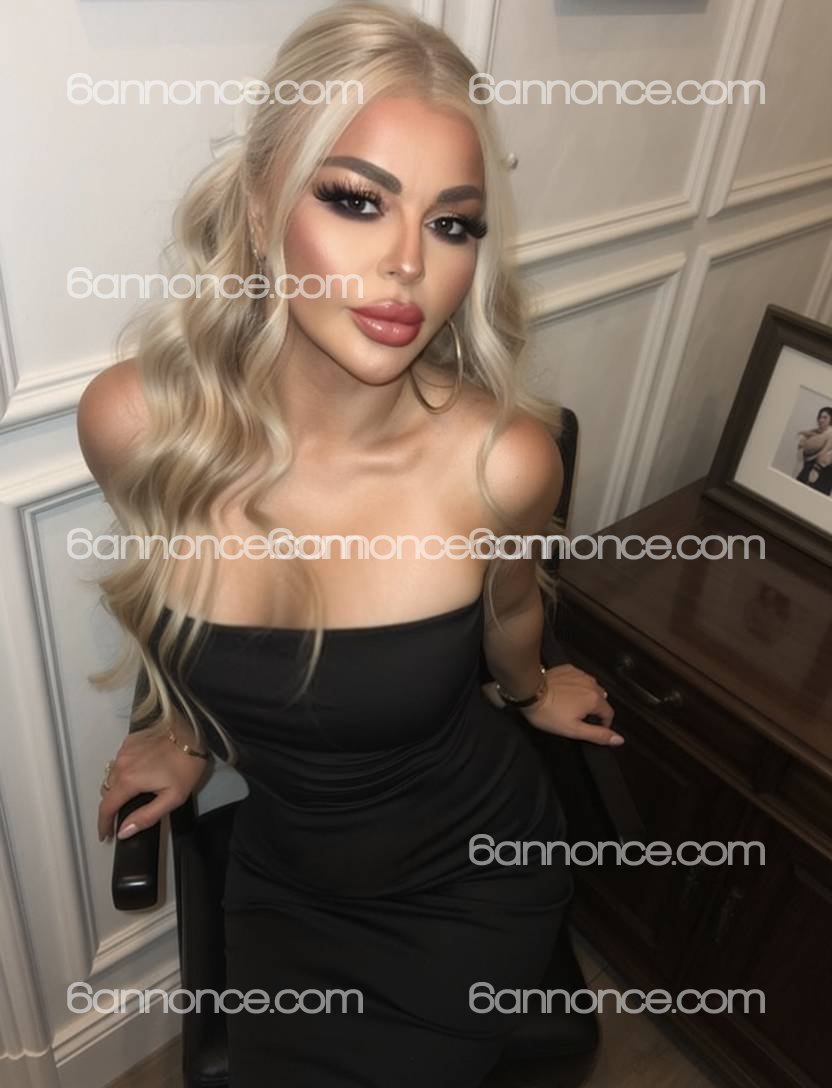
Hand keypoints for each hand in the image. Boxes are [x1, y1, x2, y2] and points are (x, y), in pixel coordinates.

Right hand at [97, 728, 209, 842]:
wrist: (193, 734)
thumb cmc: (186, 765)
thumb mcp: (172, 798)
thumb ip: (146, 816)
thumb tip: (124, 830)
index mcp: (129, 780)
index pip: (106, 807)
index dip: (103, 824)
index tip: (105, 834)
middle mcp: (121, 764)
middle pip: (107, 791)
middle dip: (111, 806)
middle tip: (121, 815)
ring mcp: (124, 750)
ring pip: (112, 775)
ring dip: (117, 787)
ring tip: (132, 795)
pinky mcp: (130, 741)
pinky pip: (119, 761)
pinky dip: (124, 770)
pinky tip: (139, 772)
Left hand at [483, 664, 622, 745]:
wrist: (529, 692)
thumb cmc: (550, 714)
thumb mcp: (574, 730)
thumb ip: (598, 735)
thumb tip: (619, 739)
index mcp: (595, 699)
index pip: (609, 714)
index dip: (603, 724)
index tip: (591, 728)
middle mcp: (591, 683)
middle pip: (600, 699)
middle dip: (594, 709)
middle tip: (577, 718)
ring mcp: (580, 674)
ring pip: (591, 687)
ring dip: (586, 696)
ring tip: (571, 705)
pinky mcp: (568, 668)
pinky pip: (579, 678)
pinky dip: (576, 685)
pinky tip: (565, 691)